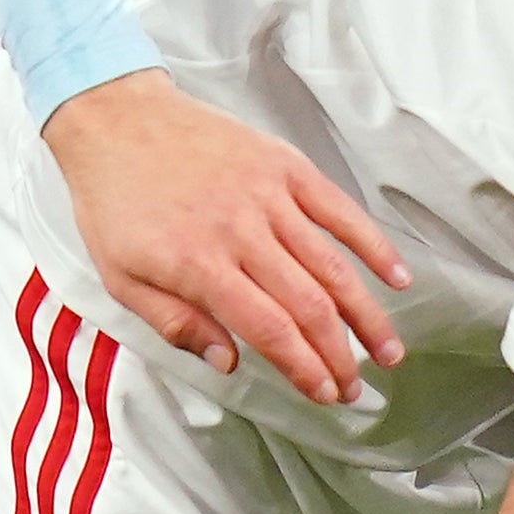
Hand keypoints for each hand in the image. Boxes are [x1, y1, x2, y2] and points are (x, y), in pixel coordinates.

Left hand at [37, 71, 410, 406]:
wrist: (117, 120)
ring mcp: (268, 194)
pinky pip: (340, 210)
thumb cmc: (115, 203)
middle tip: (356, 387)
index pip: (269, 328)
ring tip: (389, 351)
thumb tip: (229, 363)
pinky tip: (398, 278)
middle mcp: (240, 230)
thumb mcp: (120, 278)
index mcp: (198, 264)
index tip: (324, 394)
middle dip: (339, 355)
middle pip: (308, 304)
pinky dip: (373, 246)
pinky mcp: (284, 165)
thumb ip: (175, 324)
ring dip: (366, 314)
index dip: (304, 367)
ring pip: (332, 265)